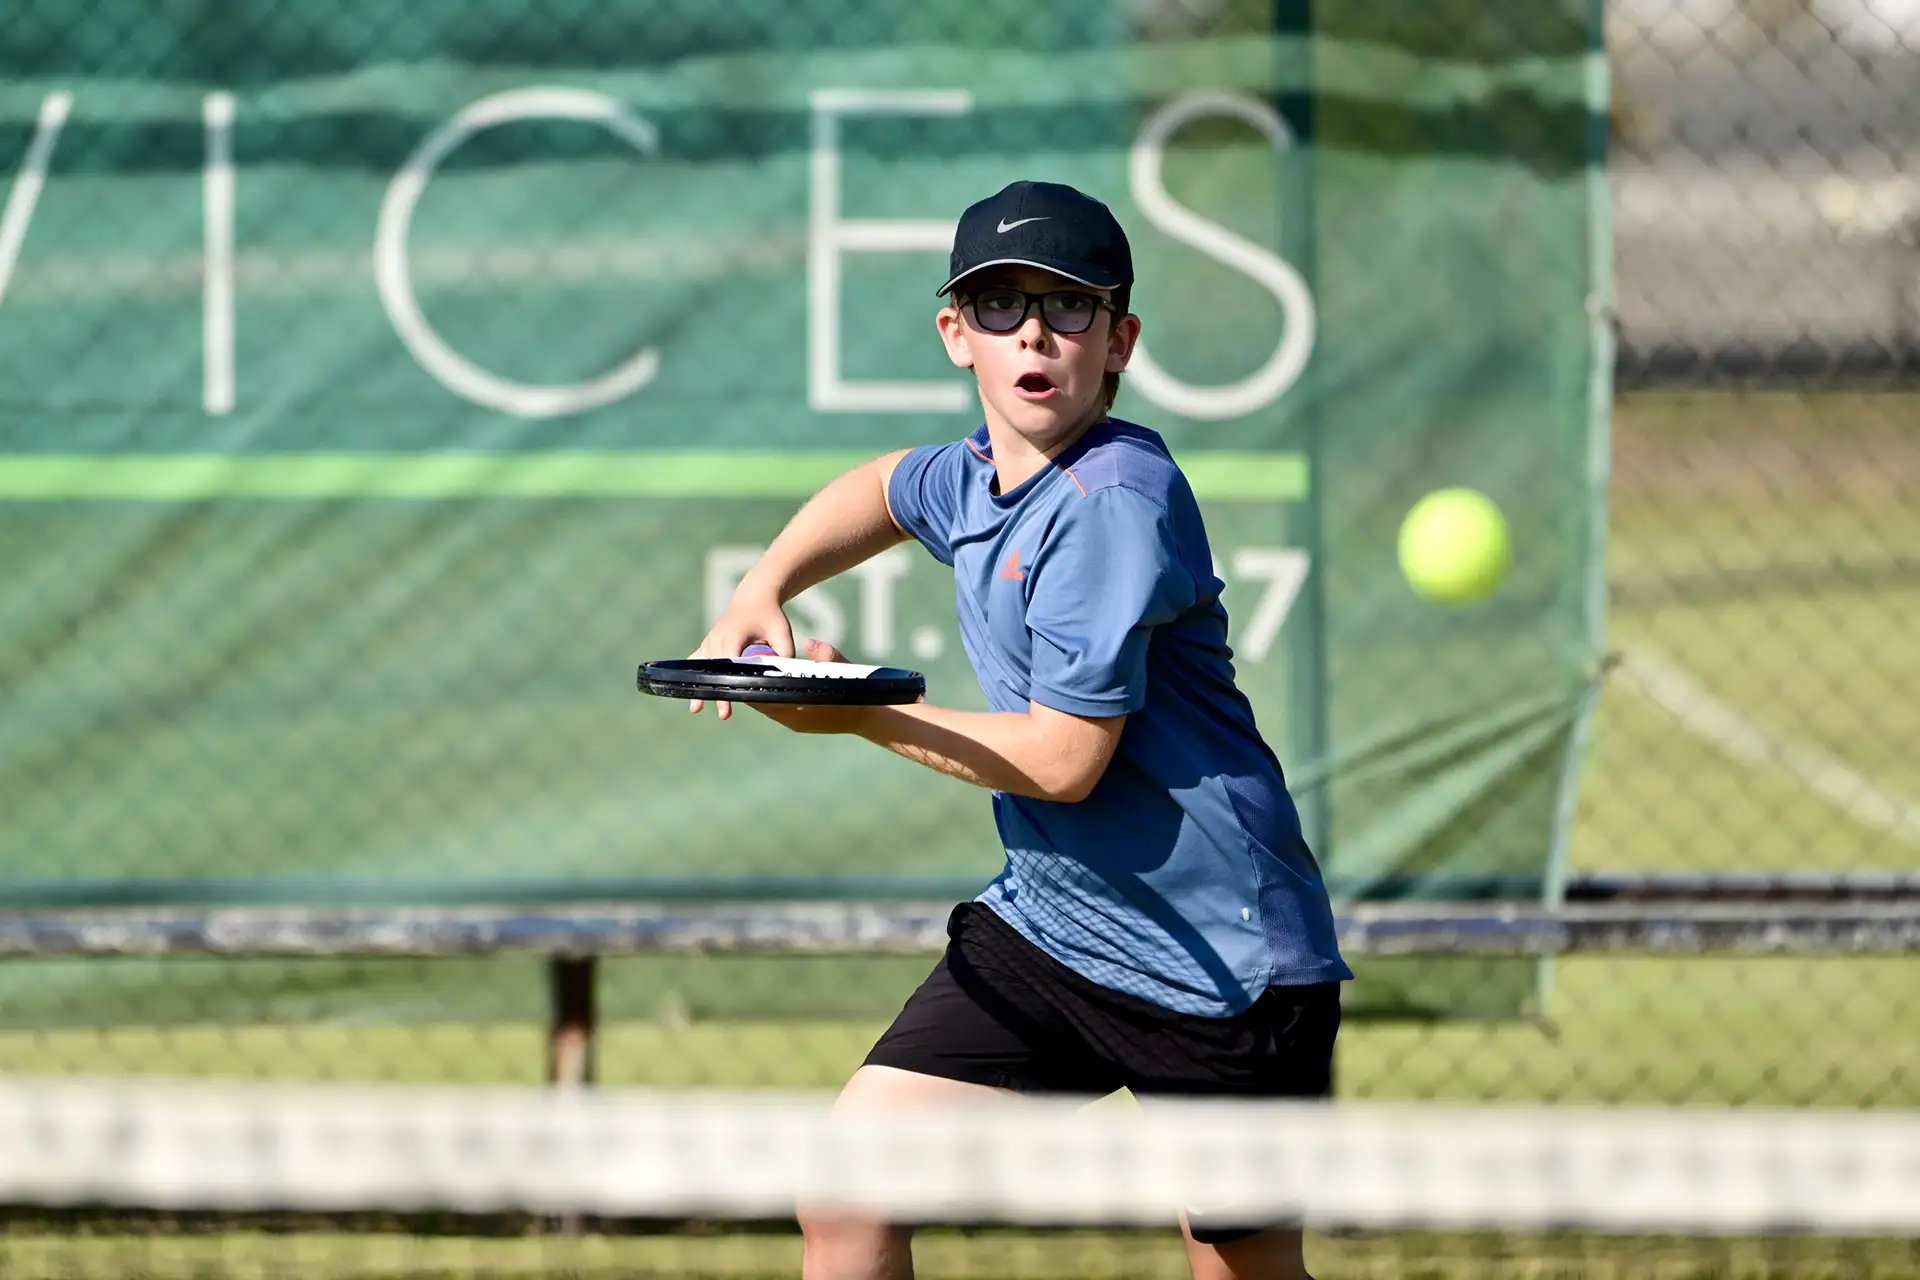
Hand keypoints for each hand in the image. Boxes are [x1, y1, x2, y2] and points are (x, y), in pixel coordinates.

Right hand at [688, 582, 794, 720]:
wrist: (754, 597)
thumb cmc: (769, 614)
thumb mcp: (782, 631)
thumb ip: (785, 653)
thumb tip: (786, 677)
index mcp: (734, 635)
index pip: (729, 663)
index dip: (731, 682)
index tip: (733, 699)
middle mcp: (717, 638)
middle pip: (714, 670)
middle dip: (718, 692)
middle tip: (724, 715)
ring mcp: (710, 640)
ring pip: (700, 667)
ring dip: (699, 687)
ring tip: (696, 708)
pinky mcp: (709, 643)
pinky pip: (697, 661)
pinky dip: (694, 675)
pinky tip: (691, 691)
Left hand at [749, 638, 874, 735]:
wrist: (867, 717)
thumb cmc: (855, 690)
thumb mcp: (843, 667)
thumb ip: (825, 654)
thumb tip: (808, 642)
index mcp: (801, 708)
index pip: (766, 697)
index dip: (752, 683)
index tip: (743, 670)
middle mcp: (795, 719)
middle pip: (762, 703)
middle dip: (752, 687)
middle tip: (741, 669)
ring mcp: (796, 724)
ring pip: (768, 708)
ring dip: (760, 694)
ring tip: (749, 676)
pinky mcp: (798, 725)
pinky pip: (777, 711)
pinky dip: (770, 700)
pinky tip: (765, 686)